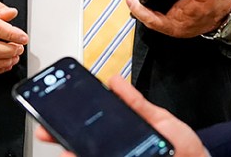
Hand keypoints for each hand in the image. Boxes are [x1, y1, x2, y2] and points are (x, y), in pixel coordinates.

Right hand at [35, 75, 207, 155]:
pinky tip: (79, 156)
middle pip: (84, 147)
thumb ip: (134, 102)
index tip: (54, 114)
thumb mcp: (157, 118)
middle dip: (64, 138)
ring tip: (66, 149)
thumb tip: (114, 81)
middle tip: (48, 131)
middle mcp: (116, 149)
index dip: (71, 123)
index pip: (91, 130)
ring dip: (75, 153)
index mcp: (121, 135)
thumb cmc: (182, 145)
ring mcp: (120, 156)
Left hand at [127, 0, 230, 37]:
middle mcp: (194, 12)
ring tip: (133, 3)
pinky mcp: (180, 30)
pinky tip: (137, 9)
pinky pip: (160, 26)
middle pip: (170, 10)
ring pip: (161, 22)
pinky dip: (147, 18)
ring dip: (145, 15)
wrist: (225, 12)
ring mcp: (186, 24)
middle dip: (148, 7)